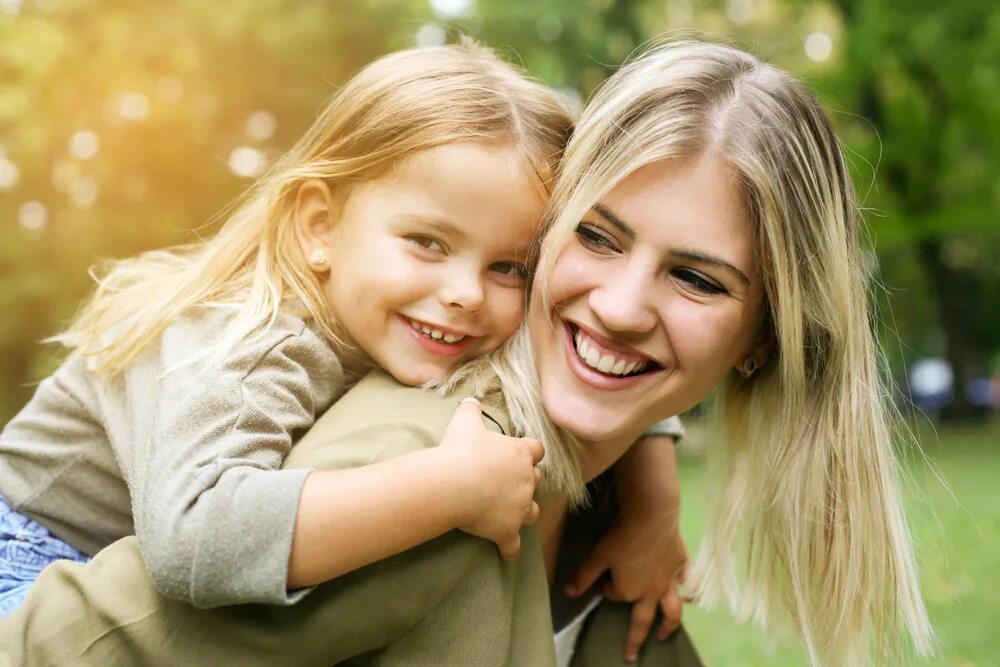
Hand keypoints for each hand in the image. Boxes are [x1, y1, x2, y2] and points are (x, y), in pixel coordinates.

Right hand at [439, 397, 543, 560]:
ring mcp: (520, 507)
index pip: (537, 449)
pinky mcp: (507, 530)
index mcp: (520, 453)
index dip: (529, 451)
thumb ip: (471, 410)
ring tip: (510, 511)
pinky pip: (513, 545)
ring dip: (524, 510)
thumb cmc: (460, 450)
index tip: (519, 453)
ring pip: (533, 511)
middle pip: (536, 479)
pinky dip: (510, 548)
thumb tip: (471, 400)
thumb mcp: (464, 422)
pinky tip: (505, 551)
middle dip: (525, 480)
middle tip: (506, 480)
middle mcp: (527, 480)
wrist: (453, 484)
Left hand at [565, 513, 689, 662]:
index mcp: (629, 591)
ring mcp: (669, 581)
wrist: (651, 517)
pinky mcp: (682, 567)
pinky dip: (691, 592)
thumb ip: (584, 576)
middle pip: (643, 620)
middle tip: (632, 655)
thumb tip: (568, 593)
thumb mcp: (598, 556)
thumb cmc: (622, 537)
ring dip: (669, 626)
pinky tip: (691, 597)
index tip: (604, 579)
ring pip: (672, 610)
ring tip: (665, 635)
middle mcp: (651, 592)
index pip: (615, 596)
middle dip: (636, 639)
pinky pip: (689, 584)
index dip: (607, 588)